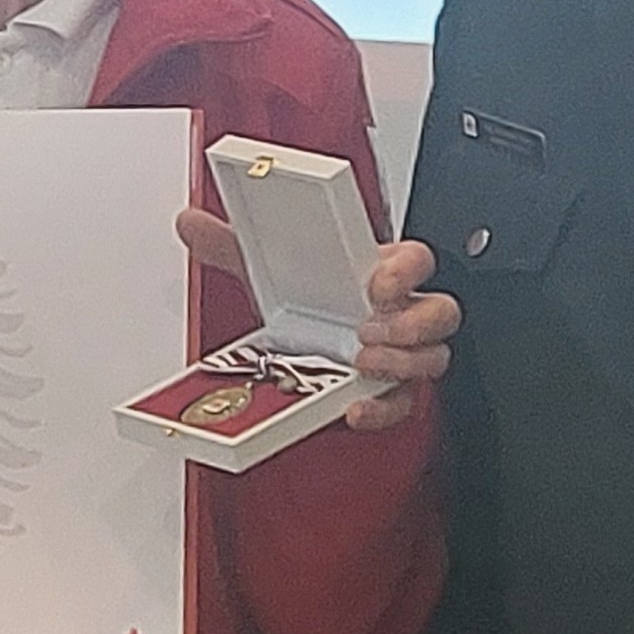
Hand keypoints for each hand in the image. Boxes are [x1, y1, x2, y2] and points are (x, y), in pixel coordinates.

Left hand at [174, 212, 460, 431]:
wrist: (305, 345)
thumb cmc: (308, 302)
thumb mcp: (271, 271)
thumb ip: (234, 245)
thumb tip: (193, 223)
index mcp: (380, 273)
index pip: (417, 261)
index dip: (407, 271)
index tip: (379, 282)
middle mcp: (400, 313)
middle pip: (440, 311)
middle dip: (410, 323)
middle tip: (368, 328)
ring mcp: (400, 355)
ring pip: (431, 358)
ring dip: (399, 363)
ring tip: (362, 362)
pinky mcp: (391, 392)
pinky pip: (403, 405)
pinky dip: (381, 410)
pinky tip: (356, 407)